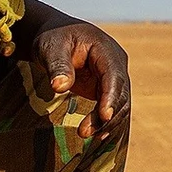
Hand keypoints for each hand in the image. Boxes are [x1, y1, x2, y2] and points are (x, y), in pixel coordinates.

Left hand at [32, 18, 130, 139]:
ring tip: (85, 134)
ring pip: (119, 103)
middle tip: (84, 132)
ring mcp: (113, 77)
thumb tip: (60, 87)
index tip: (104, 116)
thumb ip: (57, 65)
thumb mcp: (51, 47)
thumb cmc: (54, 38)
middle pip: (119, 92)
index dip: (111, 96)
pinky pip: (112, 107)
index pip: (113, 74)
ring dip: (106, 122)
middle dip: (106, 115)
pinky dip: (106, 121)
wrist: (57, 37)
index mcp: (105, 49)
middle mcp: (115, 63)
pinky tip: (96, 135)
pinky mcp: (106, 88)